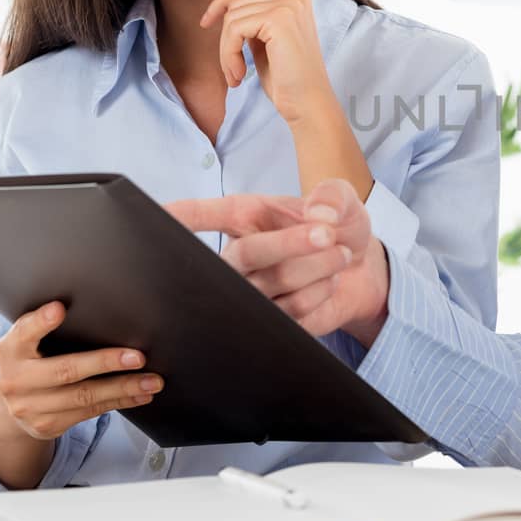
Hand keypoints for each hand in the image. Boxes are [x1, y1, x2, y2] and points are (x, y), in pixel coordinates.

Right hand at [0, 301, 160, 448]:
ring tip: (152, 381)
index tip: (60, 309)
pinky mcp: (47, 425)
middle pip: (66, 370)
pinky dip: (119, 402)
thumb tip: (99, 312)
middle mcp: (16, 380)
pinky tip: (139, 395)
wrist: (9, 408)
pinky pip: (90, 412)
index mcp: (11, 350)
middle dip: (105, 363)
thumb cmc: (30, 362)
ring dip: (123, 388)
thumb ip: (45, 328)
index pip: (24, 332)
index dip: (41, 321)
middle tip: (138, 357)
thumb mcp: (27, 343)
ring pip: (84, 397)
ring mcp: (31, 407)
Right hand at [165, 180, 390, 347]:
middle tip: (328, 233)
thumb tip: (320, 213)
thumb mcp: (341, 200)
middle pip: (245, 255)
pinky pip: (292, 312)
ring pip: (275, 283)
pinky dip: (321, 292)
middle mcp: (239, 258)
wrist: (362, 269)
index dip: (178, 216)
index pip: (199, 216)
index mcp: (244, 217)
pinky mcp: (272, 324)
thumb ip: (332, 196)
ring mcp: (252, 294)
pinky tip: (329, 282)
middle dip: (291, 243)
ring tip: (340, 254)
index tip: (159, 212)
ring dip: (318, 266)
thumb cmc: (338, 227)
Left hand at [198, 0, 329, 125]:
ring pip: (232, 17)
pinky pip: (235, 29)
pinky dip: (229, 54)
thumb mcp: (266, 39)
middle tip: (230, 68)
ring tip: (235, 75)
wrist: (308, 104)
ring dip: (226, 51)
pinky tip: (239, 75)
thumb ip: (252, 17)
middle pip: (236, 1)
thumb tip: (223, 4)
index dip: (221, 1)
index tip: (206, 23)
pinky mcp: (279, 20)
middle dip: (225, 36)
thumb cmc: (287, 79)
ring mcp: (289, 5)